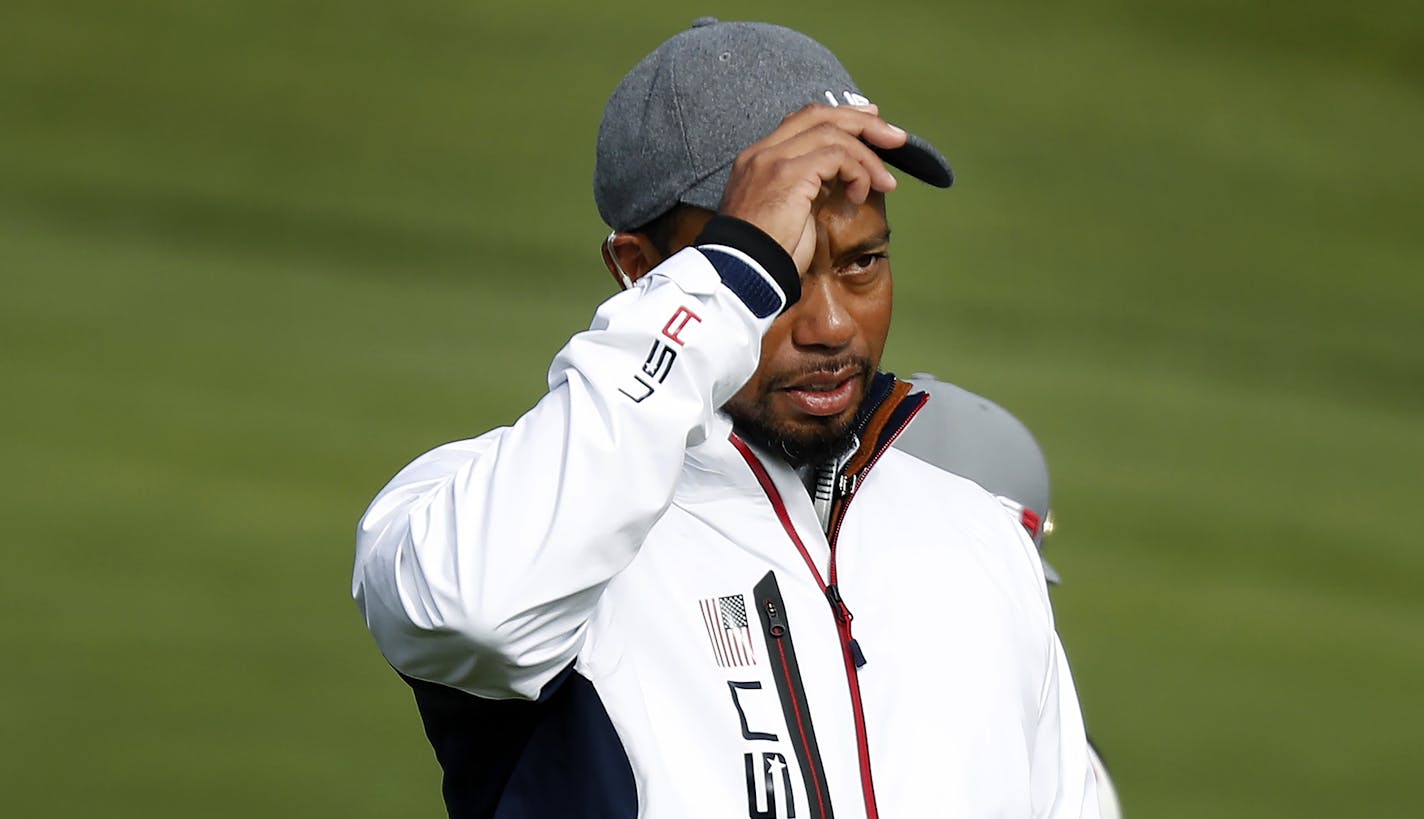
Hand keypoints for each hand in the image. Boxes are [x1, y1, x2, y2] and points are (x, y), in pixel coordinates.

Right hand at [719, 104, 905, 273]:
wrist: (744, 274)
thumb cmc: (766, 254)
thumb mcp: (789, 211)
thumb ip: (809, 185)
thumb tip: (843, 173)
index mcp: (758, 158)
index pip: (802, 120)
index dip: (842, 116)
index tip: (871, 121)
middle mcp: (762, 152)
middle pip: (819, 115)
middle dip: (863, 123)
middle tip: (895, 138)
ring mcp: (772, 160)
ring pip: (832, 133)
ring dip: (867, 156)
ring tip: (885, 182)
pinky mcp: (788, 174)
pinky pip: (837, 156)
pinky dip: (858, 171)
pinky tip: (860, 193)